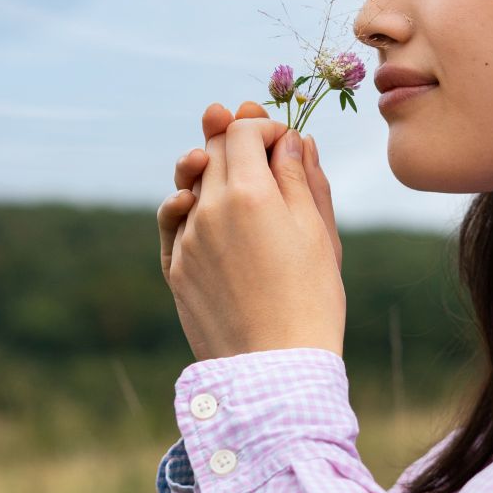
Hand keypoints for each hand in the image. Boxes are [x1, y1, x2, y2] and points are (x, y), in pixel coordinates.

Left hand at [157, 103, 345, 360]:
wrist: (276, 367)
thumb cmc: (311, 299)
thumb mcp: (319, 232)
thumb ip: (302, 177)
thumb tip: (293, 140)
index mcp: (250, 193)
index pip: (243, 131)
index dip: (265, 126)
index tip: (286, 141)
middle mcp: (209, 208)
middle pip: (213, 150)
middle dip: (234, 137)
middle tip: (256, 138)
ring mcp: (187, 239)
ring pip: (191, 182)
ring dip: (209, 168)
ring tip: (220, 165)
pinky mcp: (175, 267)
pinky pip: (174, 220)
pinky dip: (187, 203)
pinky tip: (196, 201)